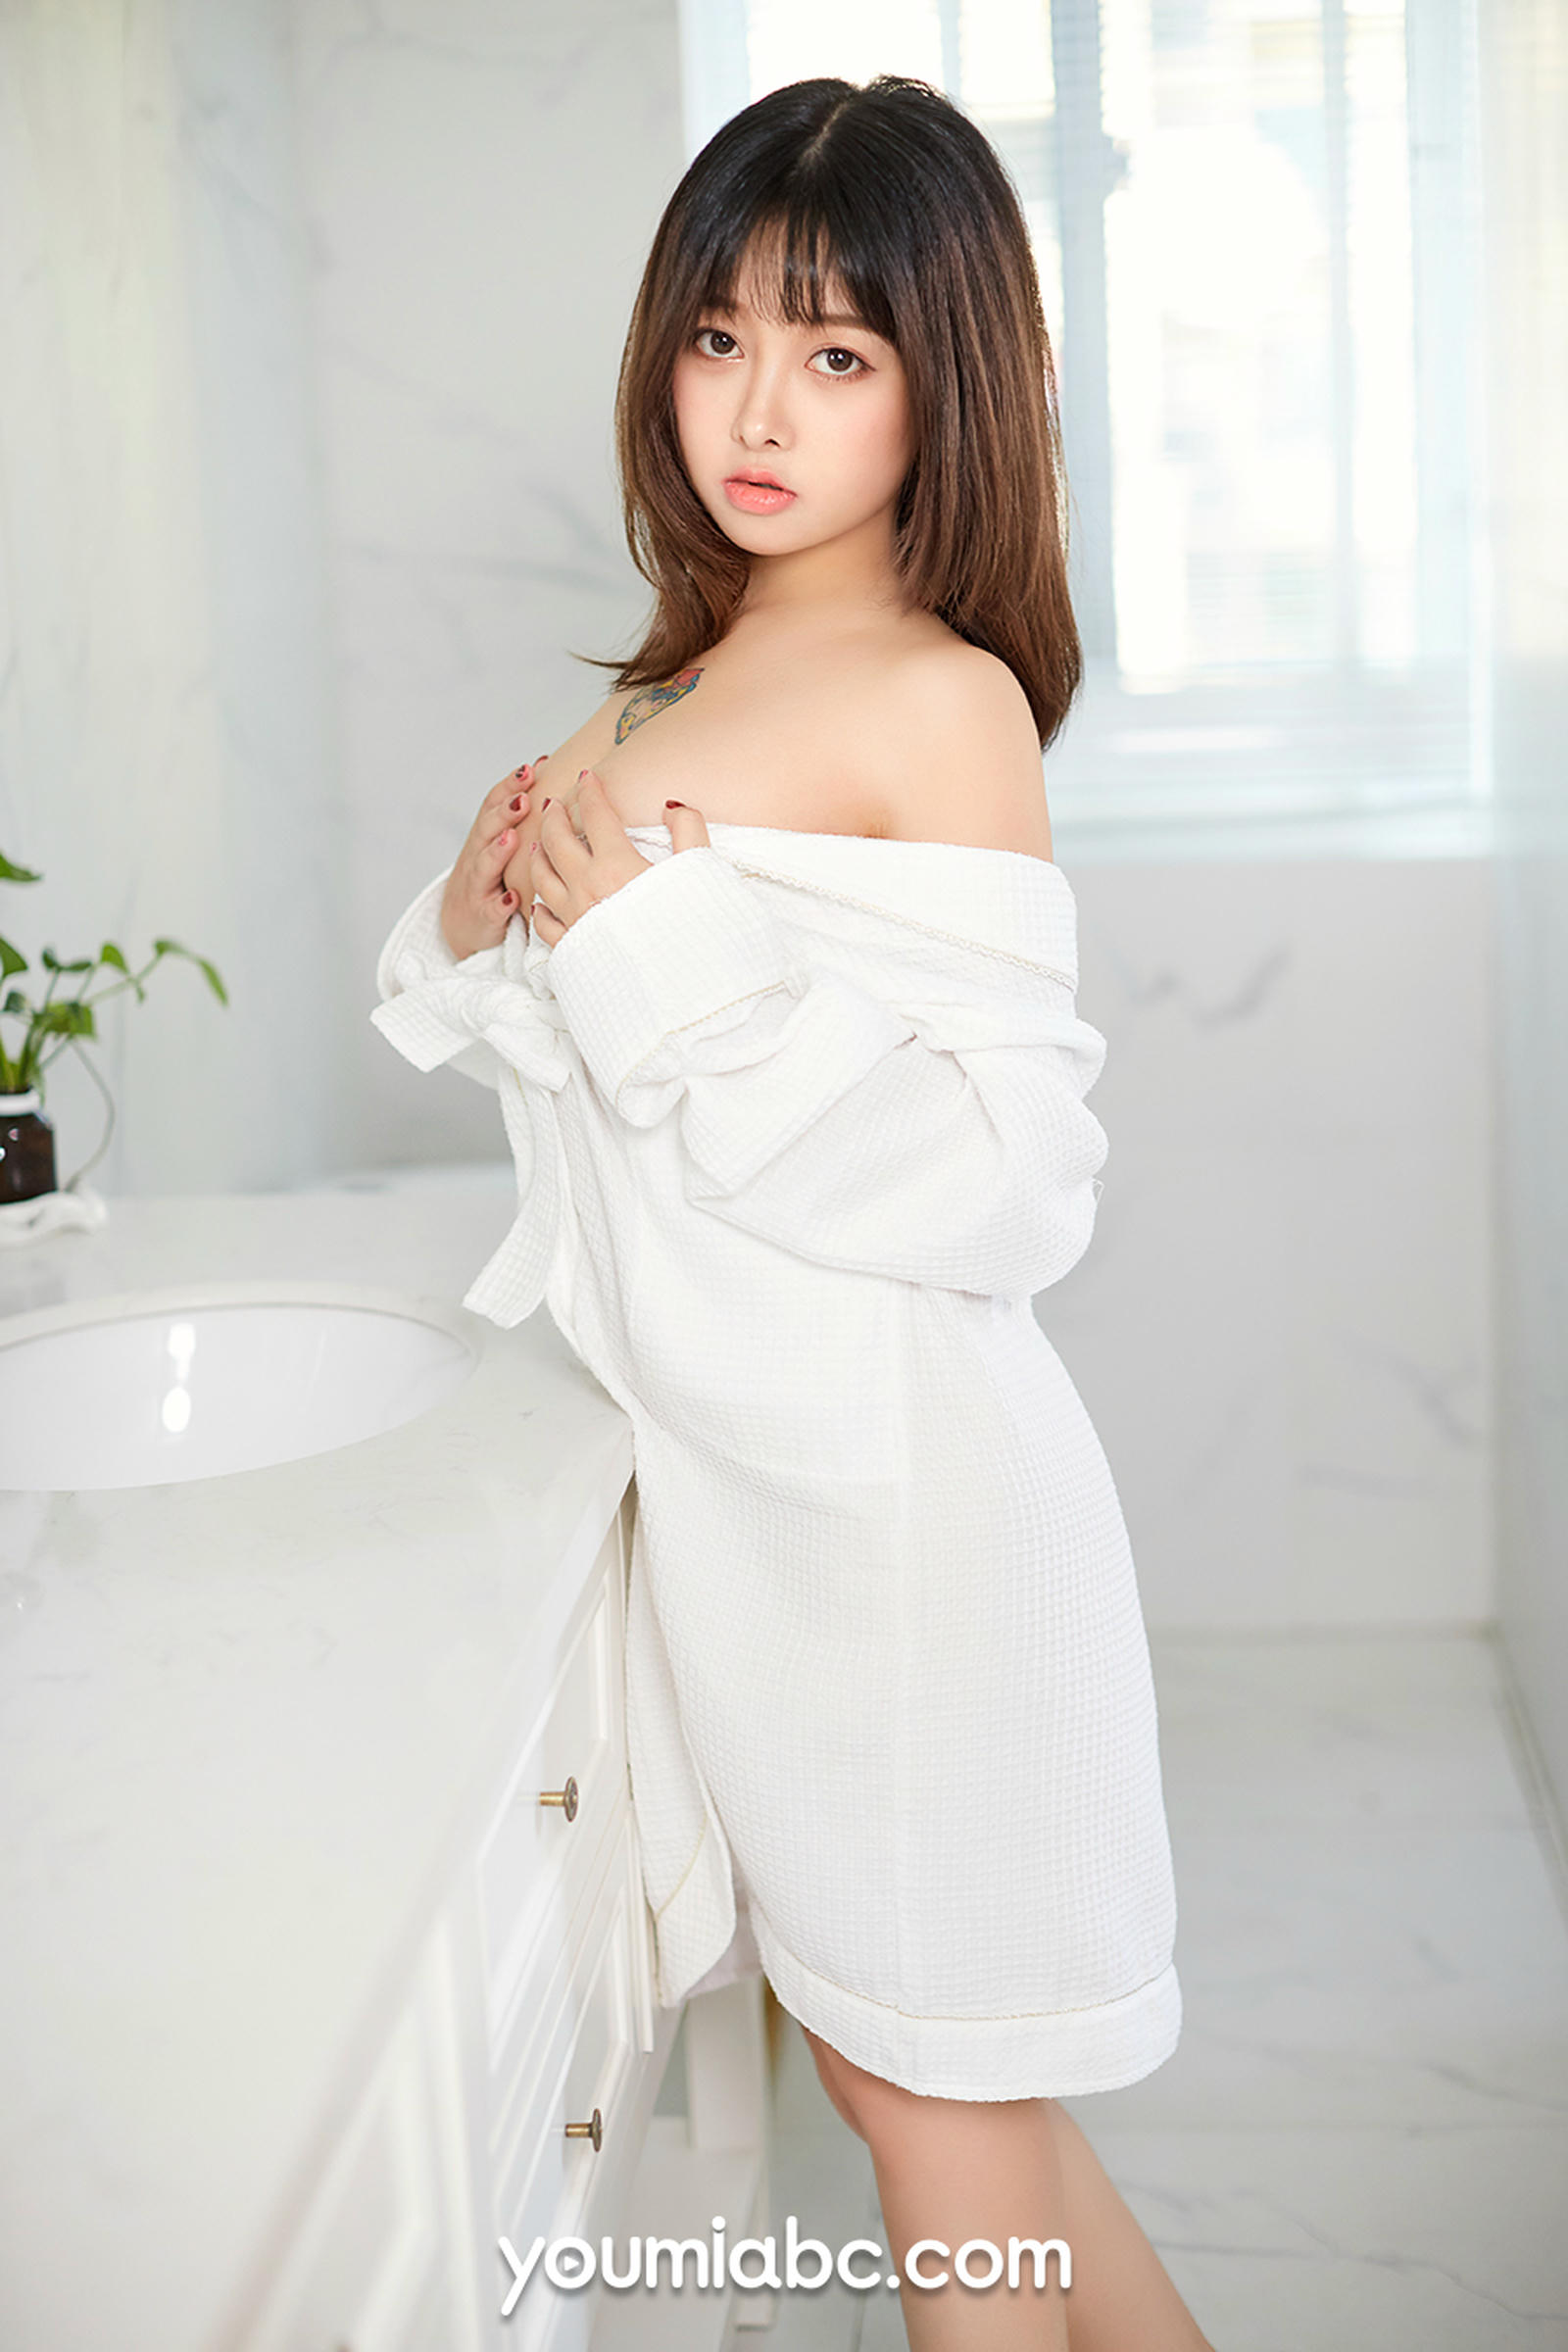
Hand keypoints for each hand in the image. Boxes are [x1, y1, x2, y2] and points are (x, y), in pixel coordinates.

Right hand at [440, 759, 546, 959]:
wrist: (460, 922)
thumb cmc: (490, 875)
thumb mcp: (499, 840)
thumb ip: (517, 811)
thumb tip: (544, 766)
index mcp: (486, 835)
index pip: (494, 804)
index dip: (509, 785)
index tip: (530, 769)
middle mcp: (478, 855)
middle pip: (487, 829)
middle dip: (504, 813)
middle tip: (523, 800)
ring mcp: (478, 885)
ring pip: (485, 866)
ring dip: (497, 852)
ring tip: (511, 839)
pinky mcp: (482, 915)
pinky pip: (491, 910)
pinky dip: (500, 905)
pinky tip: (512, 899)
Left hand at [526, 770, 709, 943]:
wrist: (678, 989)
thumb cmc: (692, 931)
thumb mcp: (699, 872)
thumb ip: (688, 831)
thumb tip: (672, 805)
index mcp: (617, 865)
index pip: (598, 815)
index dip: (592, 790)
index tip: (589, 776)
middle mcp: (586, 887)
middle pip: (557, 840)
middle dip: (555, 816)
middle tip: (556, 805)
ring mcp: (574, 918)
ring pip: (541, 876)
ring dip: (539, 853)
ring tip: (541, 844)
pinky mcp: (570, 948)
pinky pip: (543, 921)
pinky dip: (540, 905)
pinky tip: (543, 900)